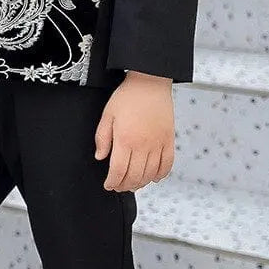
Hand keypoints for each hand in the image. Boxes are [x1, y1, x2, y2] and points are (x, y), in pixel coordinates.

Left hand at [94, 74, 174, 191]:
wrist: (150, 82)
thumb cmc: (127, 96)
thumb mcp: (108, 114)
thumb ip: (102, 137)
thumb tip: (100, 157)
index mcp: (125, 139)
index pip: (118, 171)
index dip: (112, 182)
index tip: (108, 185)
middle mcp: (143, 145)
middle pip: (134, 176)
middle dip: (124, 185)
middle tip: (119, 186)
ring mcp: (158, 144)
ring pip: (150, 174)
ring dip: (141, 183)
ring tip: (133, 184)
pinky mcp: (169, 140)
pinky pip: (167, 165)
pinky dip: (161, 175)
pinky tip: (153, 177)